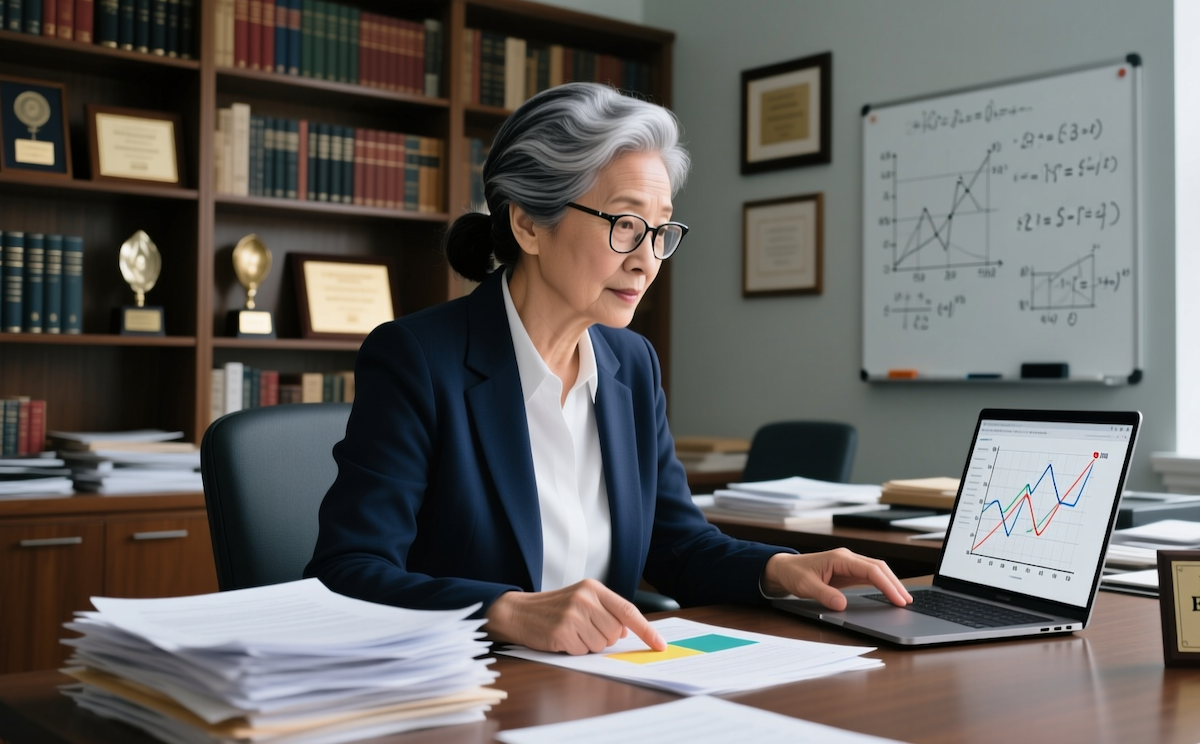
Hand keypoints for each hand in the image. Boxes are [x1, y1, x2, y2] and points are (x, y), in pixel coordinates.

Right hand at [484, 578, 667, 654]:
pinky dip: (575, 649)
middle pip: (615, 633)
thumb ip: (606, 610)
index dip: (646, 630)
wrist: (519, 612)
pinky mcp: (562, 632)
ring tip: (572, 632)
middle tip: (584, 629)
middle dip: (603, 637)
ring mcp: (573, 615)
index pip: (628, 611)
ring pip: (601, 644)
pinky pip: (583, 651)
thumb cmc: (554, 608)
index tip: (659, 644)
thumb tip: (627, 630)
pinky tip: (563, 638)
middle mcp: (585, 599)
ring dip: (588, 644)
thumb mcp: (581, 599)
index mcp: (593, 588)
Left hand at [761, 549, 912, 610]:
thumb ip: (824, 594)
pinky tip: (889, 594)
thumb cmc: (794, 574)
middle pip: (879, 568)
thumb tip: (842, 605)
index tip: (898, 599)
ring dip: (891, 583)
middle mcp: (847, 558)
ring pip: (876, 571)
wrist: (785, 569)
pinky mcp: (847, 572)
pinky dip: (882, 584)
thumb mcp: (806, 586)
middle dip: (895, 584)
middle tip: (907, 601)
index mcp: (840, 558)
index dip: (887, 585)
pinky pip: (869, 576)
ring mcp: (848, 564)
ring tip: (904, 599)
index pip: (871, 570)